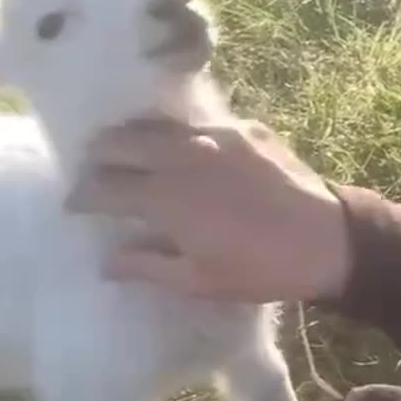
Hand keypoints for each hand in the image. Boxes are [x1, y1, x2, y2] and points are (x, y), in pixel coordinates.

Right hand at [65, 118, 351, 302]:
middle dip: (98, 156)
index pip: (104, 186)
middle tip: (91, 169)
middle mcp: (182, 154)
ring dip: (132, 135)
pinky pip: (197, 121)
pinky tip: (180, 146)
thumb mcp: (197, 279)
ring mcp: (215, 134)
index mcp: (165, 196)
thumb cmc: (258, 268)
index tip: (73, 204)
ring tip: (124, 147)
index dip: (82, 195)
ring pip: (156, 123)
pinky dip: (177, 133)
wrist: (326, 239)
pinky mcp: (245, 127)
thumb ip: (146, 266)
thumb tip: (105, 262)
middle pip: (121, 142)